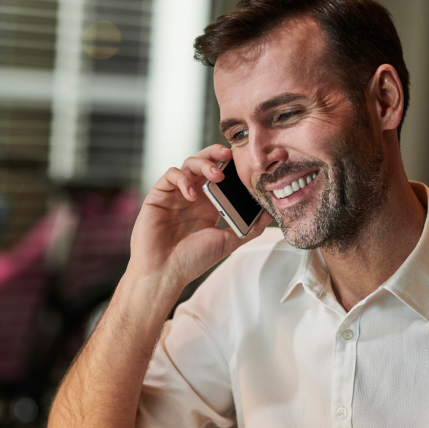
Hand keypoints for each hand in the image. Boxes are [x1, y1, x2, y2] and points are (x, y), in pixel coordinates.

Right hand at [128, 144, 271, 293]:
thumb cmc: (193, 260)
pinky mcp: (158, 196)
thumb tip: (270, 214)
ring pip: (188, 164)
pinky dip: (182, 179)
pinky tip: (191, 195)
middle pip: (204, 162)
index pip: (220, 174)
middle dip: (216, 154)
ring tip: (216, 175)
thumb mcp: (227, 241)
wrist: (165, 274)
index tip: (244, 162)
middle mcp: (192, 195)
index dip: (230, 164)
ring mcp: (175, 194)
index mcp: (208, 203)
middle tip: (229, 155)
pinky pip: (170, 175)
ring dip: (203, 164)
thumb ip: (249, 228)